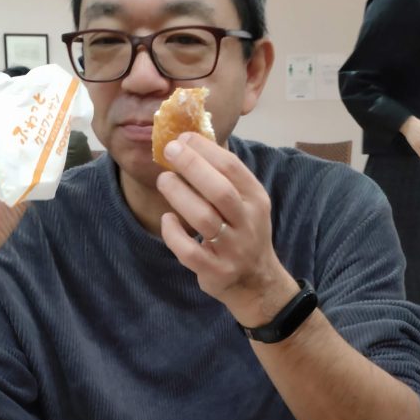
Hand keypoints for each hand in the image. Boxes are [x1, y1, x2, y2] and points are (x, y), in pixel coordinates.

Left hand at [157, 133, 295, 325]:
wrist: (255, 282)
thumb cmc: (242, 232)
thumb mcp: (246, 203)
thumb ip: (225, 178)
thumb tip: (192, 141)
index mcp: (256, 200)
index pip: (232, 168)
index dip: (206, 150)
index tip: (183, 138)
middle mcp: (248, 223)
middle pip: (220, 190)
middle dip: (192, 166)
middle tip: (170, 151)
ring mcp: (233, 249)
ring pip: (204, 219)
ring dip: (179, 195)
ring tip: (164, 180)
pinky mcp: (216, 271)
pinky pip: (189, 251)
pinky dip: (174, 233)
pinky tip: (168, 220)